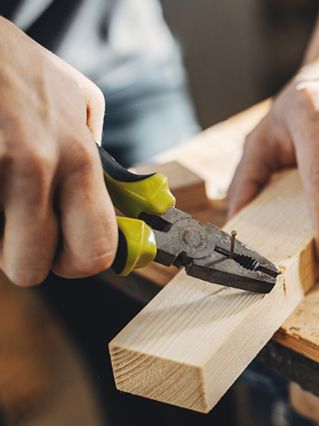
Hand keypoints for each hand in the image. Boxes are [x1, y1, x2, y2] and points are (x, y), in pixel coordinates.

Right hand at [0, 18, 116, 285]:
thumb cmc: (20, 68)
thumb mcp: (79, 101)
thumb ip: (96, 155)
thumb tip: (112, 198)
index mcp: (80, 159)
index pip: (96, 251)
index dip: (80, 263)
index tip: (68, 253)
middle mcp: (37, 168)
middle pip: (30, 269)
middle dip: (27, 258)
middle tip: (22, 231)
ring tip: (2, 184)